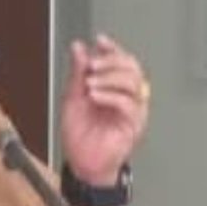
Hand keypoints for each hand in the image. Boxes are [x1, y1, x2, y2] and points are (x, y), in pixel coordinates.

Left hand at [59, 34, 149, 185]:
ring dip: (110, 77)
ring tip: (90, 83)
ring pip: (133, 82)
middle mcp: (126, 96)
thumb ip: (78, 73)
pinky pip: (129, 104)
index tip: (99, 41)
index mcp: (113, 87)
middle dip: (111, 60)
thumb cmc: (80, 136)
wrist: (82, 164)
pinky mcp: (133, 125)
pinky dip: (110, 96)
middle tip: (92, 65)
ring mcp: (132, 110)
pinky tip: (95, 97)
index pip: (120, 60)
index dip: (112, 48)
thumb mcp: (73, 98)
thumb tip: (79, 48)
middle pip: (132, 66)